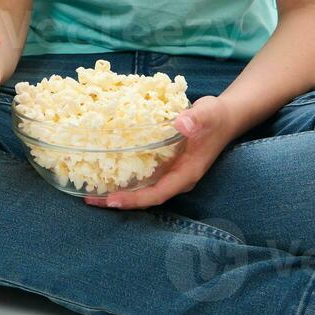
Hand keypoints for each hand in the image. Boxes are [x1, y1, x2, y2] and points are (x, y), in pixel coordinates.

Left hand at [86, 96, 237, 209]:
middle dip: (120, 200)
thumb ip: (195, 119)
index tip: (112, 200)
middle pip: (146, 197)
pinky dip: (126, 176)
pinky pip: (144, 176)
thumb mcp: (207, 114)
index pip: (158, 194)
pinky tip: (107, 169)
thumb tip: (181, 124)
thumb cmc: (216, 117)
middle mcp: (176, 178)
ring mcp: (171, 173)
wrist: (225, 118)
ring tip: (91, 191)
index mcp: (186, 174)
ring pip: (143, 189)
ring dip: (119, 190)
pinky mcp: (166, 164)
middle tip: (90, 199)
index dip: (135, 200)